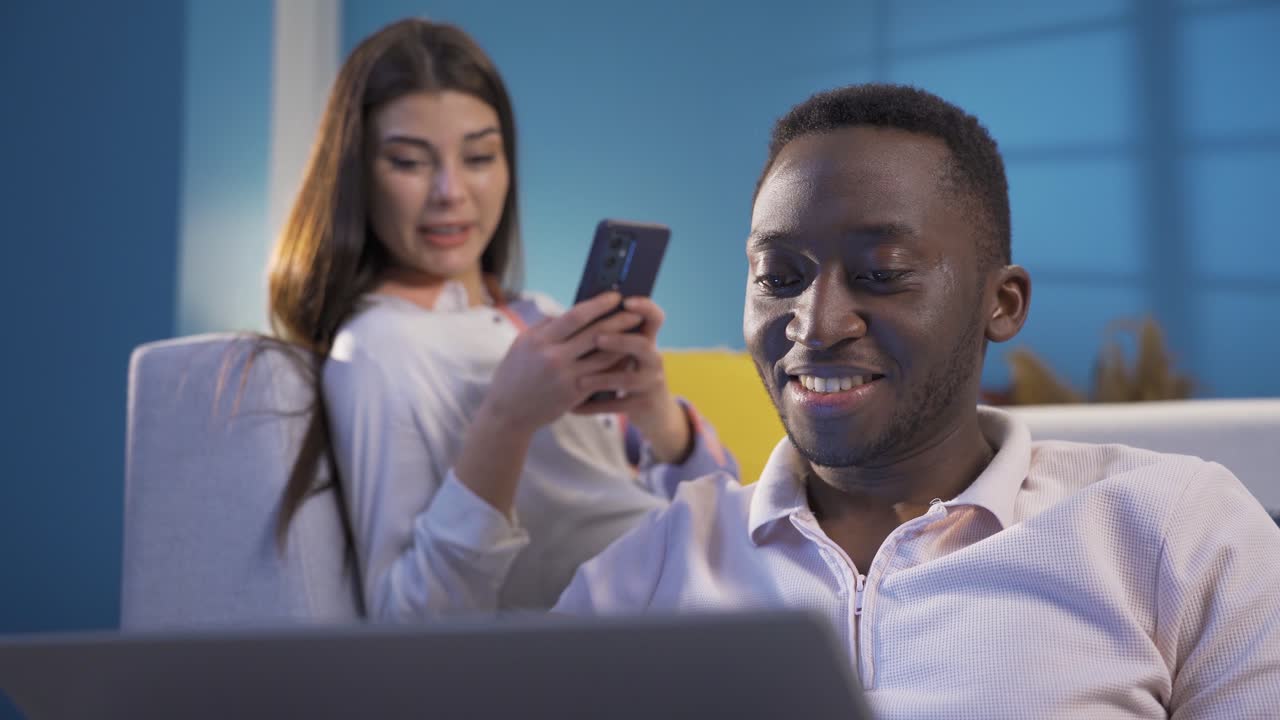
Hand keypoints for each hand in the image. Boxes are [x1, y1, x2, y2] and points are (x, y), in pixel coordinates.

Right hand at [477, 291, 640, 436]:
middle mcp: (554, 358)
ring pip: (604, 357)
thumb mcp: (522, 344)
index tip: (614, 296)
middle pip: (595, 334)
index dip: (598, 304)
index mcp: (540, 340)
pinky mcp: (574, 395)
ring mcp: (566, 378)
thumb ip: (546, 327)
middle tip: (635, 312)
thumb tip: (572, 311)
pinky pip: (602, 377)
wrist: (507, 413)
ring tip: (637, 334)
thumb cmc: (514, 374)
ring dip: (623, 344)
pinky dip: (616, 366)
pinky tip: (627, 358)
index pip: (575, 316)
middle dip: (618, 321)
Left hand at [572, 297, 691, 463]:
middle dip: (619, 341)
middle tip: (597, 339)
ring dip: (603, 378)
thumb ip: (608, 334)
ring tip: (580, 380)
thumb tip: (574, 312)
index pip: (654, 317)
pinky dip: (594, 407)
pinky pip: (617, 405)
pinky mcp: (643, 405)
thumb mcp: (624, 352)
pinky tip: (574, 408)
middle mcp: (653, 358)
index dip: (645, 307)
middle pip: (642, 345)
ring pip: (628, 378)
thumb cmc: (627, 373)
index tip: (626, 301)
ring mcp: (650, 383)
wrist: (652, 411)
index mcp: (647, 339)